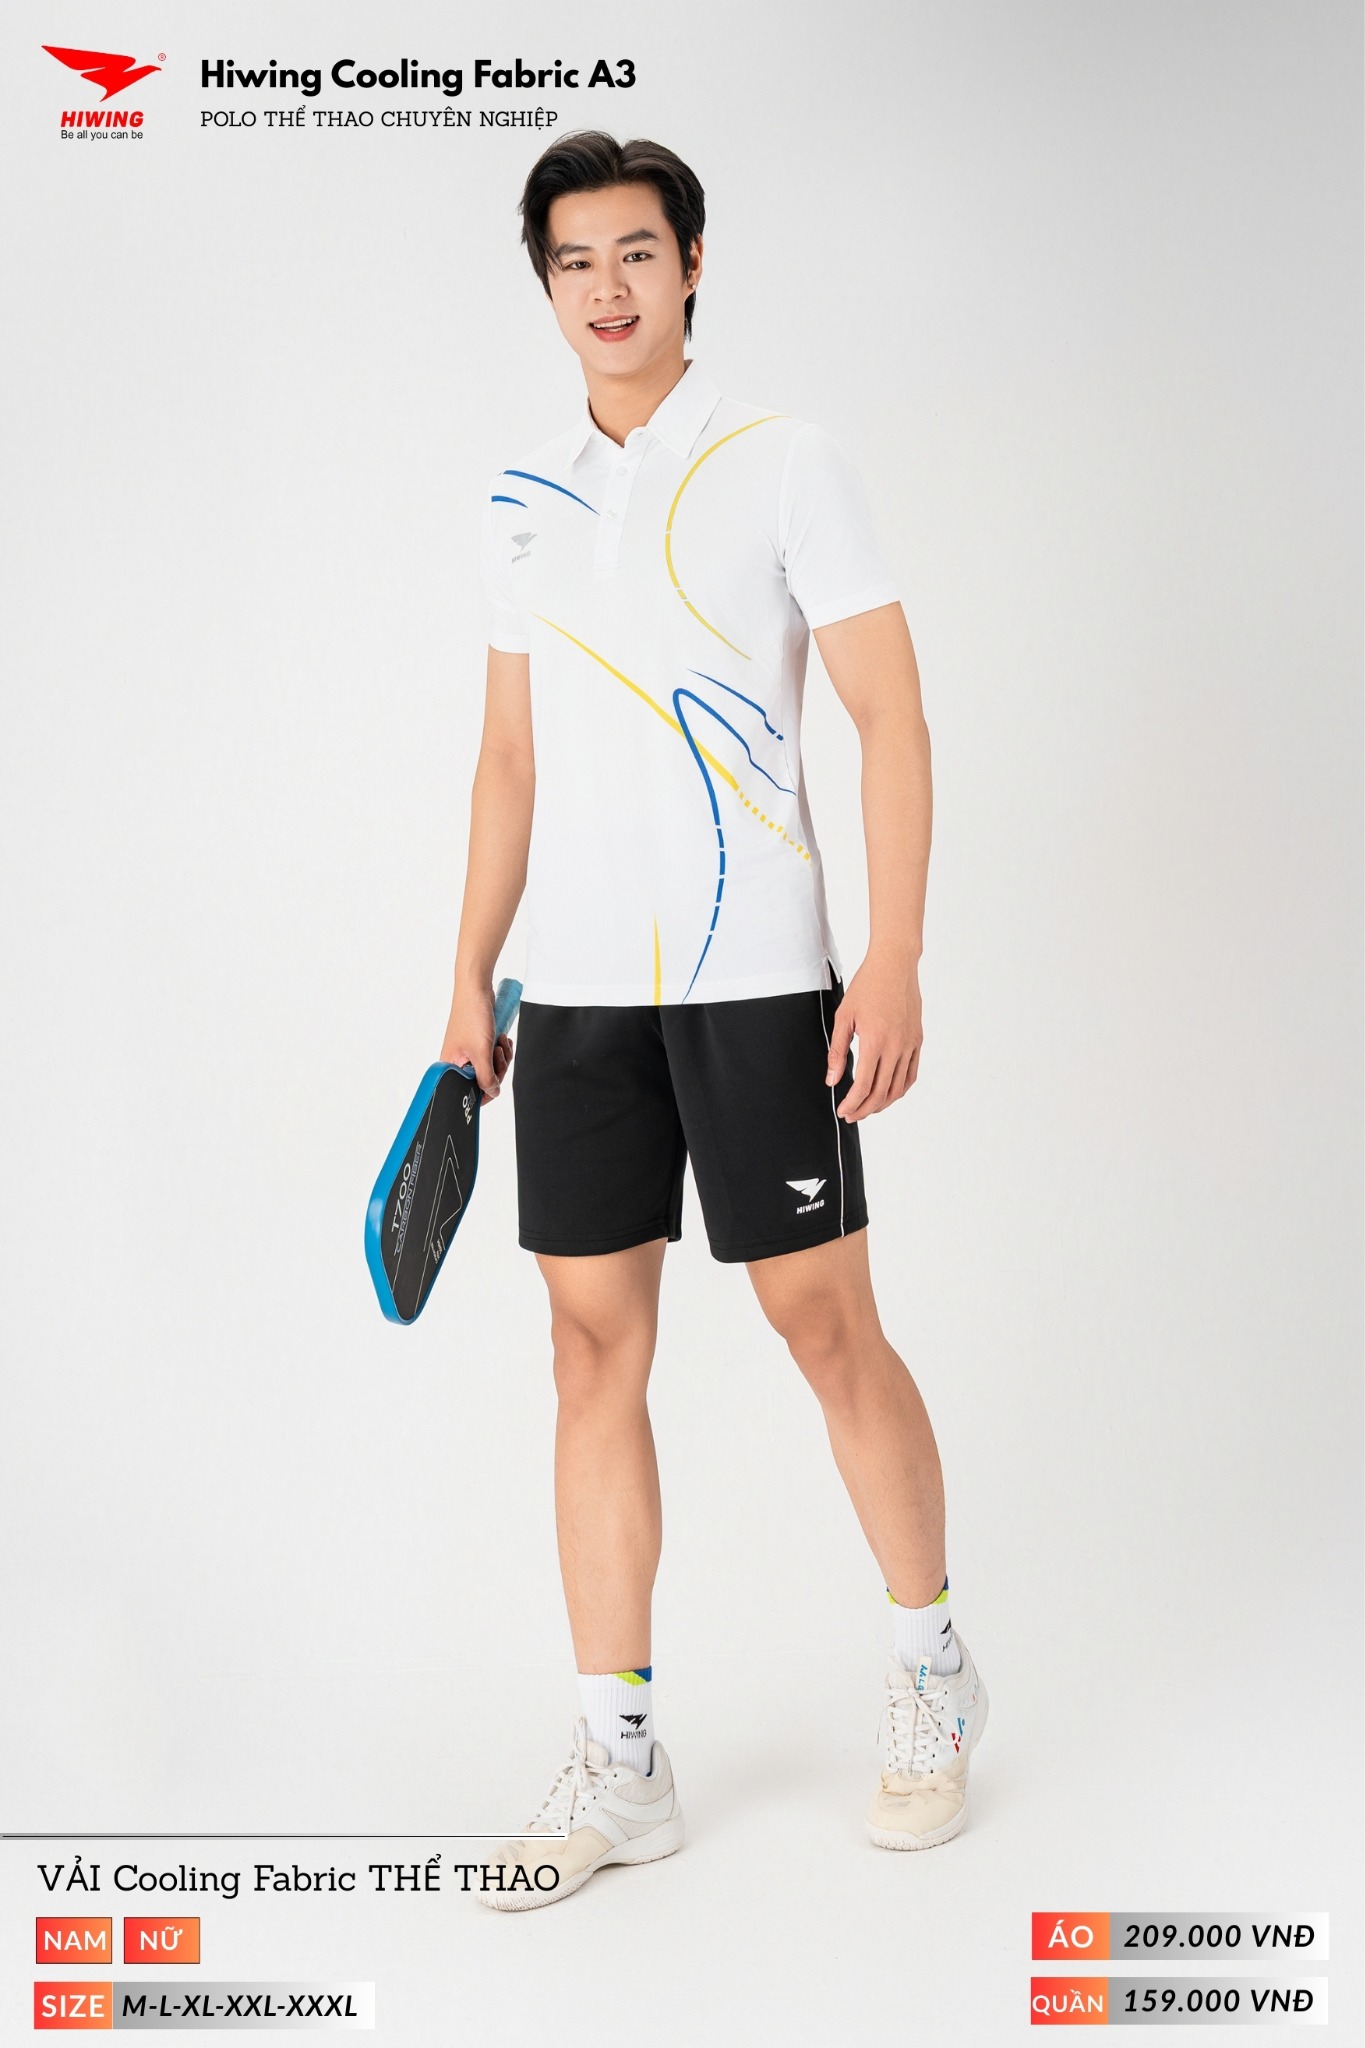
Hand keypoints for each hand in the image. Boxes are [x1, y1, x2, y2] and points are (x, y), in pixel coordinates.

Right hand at [440, 980, 512, 1105]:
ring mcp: (468, 1052)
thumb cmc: (472, 1016)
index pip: (469, 1090)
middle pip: (484, 1079)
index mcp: (451, 1067)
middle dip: (498, 1067)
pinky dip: (501, 1048)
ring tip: (500, 1040)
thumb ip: (486, 1078)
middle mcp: (458, 1061)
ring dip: (502, 1056)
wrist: (476, 989)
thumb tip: (492, 1092)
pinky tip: (502, 1038)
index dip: (486, 1089)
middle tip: (498, 1052)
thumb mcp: (481, 1052)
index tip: (496, 1080)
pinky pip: (493, 1055)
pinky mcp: (478, 1043)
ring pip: (492, 1066)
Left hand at [824, 952, 921, 1120]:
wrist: (895, 965)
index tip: (843, 1110)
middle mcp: (896, 1046)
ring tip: (868, 1108)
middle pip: (882, 1092)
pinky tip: (888, 1093)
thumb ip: (837, 1051)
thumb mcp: (844, 1017)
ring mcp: (910, 1044)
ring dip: (882, 1103)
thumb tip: (832, 1079)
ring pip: (899, 1087)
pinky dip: (900, 1089)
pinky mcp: (917, 1040)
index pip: (864, 1085)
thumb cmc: (867, 986)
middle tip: (852, 1115)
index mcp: (875, 1041)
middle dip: (865, 1109)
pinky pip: (911, 1074)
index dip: (852, 1103)